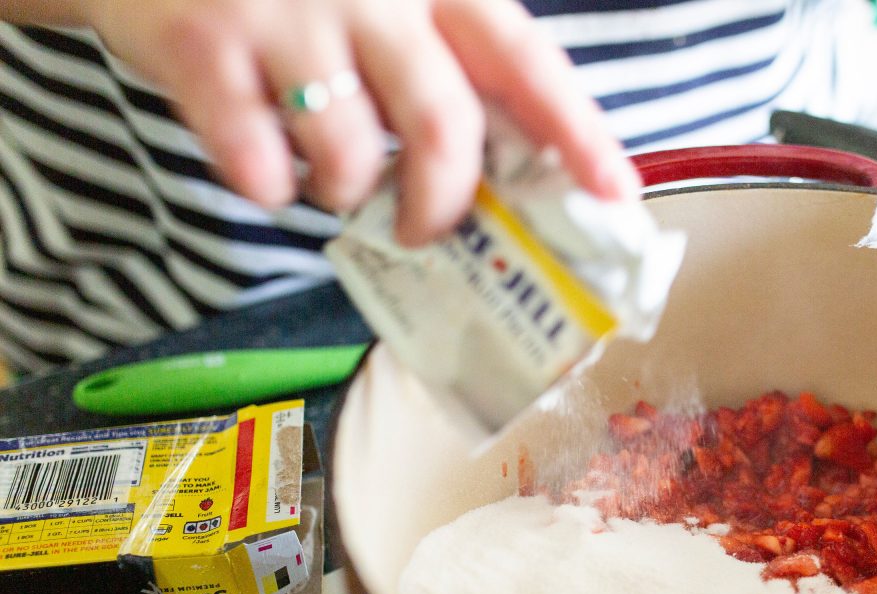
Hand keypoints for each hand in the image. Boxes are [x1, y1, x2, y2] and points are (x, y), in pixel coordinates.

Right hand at [82, 0, 638, 244]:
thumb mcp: (387, 1)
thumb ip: (445, 64)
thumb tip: (512, 172)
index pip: (524, 60)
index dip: (576, 132)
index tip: (614, 194)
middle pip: (443, 125)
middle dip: (445, 203)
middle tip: (430, 230)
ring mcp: (286, 16)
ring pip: (350, 156)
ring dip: (347, 196)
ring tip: (329, 178)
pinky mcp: (205, 48)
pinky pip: (257, 163)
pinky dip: (268, 187)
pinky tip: (262, 161)